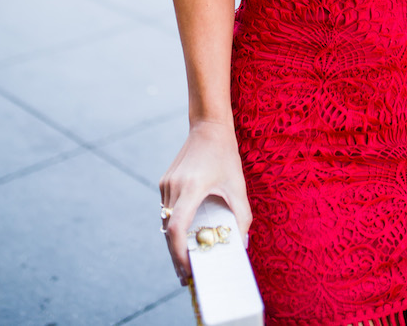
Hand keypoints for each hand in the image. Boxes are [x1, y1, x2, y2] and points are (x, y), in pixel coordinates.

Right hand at [159, 120, 251, 284]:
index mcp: (191, 187)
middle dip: (177, 257)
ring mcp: (166, 184)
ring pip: (165, 222)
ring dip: (174, 243)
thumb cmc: (226, 157)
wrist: (209, 128)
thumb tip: (241, 245)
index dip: (179, 253)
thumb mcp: (238, 186)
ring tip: (188, 262)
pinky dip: (174, 227)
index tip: (188, 271)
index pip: (176, 228)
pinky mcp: (164, 182)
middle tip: (188, 277)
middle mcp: (174, 186)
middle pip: (168, 232)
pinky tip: (185, 237)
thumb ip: (242, 217)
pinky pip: (167, 211)